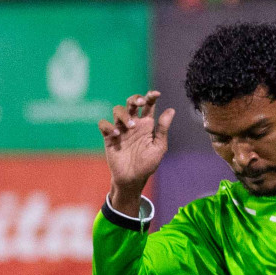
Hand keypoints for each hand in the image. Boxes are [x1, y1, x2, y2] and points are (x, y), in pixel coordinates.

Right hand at [99, 91, 173, 208]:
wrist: (132, 180)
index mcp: (146, 125)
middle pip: (131, 103)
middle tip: (140, 103)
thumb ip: (163, 129)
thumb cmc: (147, 165)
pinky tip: (116, 135)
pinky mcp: (109, 138)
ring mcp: (120, 130)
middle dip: (135, 99)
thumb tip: (171, 110)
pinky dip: (108, 126)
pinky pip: (104, 124)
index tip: (156, 94)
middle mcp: (133, 124)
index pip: (148, 105)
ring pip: (117, 110)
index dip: (150, 97)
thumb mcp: (159, 147)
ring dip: (124, 115)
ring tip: (131, 127)